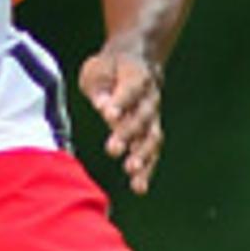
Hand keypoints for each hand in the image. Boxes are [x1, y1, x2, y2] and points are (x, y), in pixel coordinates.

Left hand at [79, 46, 165, 191]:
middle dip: (128, 133)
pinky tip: (139, 187)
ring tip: (132, 172)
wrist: (135, 63)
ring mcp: (152, 117)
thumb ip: (100, 88)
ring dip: (143, 155)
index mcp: (136, 77)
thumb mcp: (97, 70)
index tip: (109, 114)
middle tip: (113, 148)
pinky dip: (147, 170)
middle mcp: (149, 99)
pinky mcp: (149, 133)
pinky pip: (152, 152)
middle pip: (141, 117)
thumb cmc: (109, 68)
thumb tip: (103, 106)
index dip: (121, 102)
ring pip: (151, 138)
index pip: (130, 90)